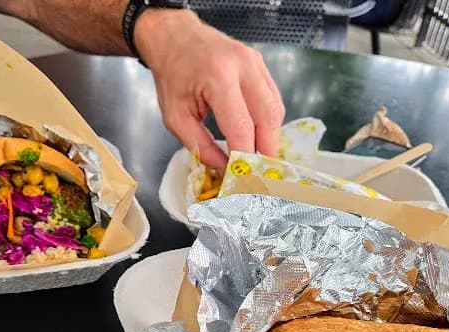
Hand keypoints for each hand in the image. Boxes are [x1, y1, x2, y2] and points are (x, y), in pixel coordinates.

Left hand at [135, 10, 284, 170]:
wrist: (175, 37)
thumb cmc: (172, 76)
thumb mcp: (175, 117)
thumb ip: (200, 146)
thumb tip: (224, 169)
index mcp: (218, 77)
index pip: (241, 128)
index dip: (244, 157)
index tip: (240, 177)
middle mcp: (243, 66)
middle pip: (268, 118)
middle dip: (266, 150)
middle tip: (258, 173)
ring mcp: (256, 62)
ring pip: (276, 109)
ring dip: (270, 138)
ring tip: (256, 157)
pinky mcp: (261, 64)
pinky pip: (273, 99)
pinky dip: (268, 122)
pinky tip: (256, 135)